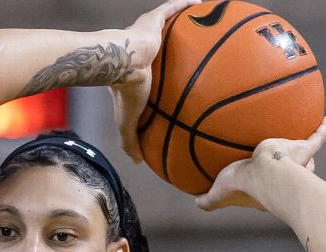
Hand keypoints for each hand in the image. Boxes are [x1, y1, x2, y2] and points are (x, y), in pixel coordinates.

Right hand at [111, 0, 202, 163]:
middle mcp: (144, 49)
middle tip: (196, 51)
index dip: (163, 73)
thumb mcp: (129, 122)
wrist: (121, 64)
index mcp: (139, 71)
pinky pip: (173, 7)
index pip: (152, 70)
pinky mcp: (153, 19)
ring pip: (169, 24)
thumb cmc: (125, 91)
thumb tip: (138, 162)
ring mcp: (149, 32)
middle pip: (164, 46)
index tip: (177, 79)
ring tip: (204, 22)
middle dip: (176, 45)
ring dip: (183, 21)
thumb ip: (132, 140)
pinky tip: (202, 2)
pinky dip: (186, 4)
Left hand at [195, 116, 325, 211]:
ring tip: (300, 139)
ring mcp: (296, 164)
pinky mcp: (304, 150)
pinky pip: (317, 138)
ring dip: (301, 151)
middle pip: (286, 172)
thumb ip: (209, 200)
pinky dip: (323, 129)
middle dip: (285, 169)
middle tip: (281, 159)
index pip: (263, 184)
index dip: (260, 182)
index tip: (257, 179)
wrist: (267, 175)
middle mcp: (283, 177)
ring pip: (301, 158)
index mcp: (263, 186)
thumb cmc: (243, 186)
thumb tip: (196, 203)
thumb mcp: (219, 192)